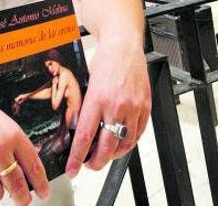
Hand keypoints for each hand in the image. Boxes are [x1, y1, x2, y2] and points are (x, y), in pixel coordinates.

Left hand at [65, 41, 150, 176]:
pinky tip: (120, 143)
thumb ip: (84, 108)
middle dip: (95, 163)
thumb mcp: (86, 85)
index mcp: (97, 99)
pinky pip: (138, 134)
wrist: (124, 46)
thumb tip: (77, 131)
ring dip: (112, 156)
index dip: (77, 158)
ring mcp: (133, 108)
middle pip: (106, 148)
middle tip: (89, 165)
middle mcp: (116, 105)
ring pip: (124, 145)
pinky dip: (128, 143)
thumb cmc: (104, 62)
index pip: (85, 137)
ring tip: (104, 155)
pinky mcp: (145, 107)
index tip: (72, 170)